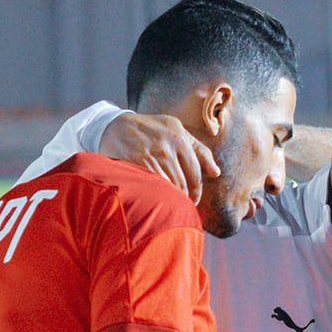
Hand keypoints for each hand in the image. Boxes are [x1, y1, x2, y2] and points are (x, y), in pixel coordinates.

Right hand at [101, 112, 218, 203]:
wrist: (115, 126)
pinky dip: (159, 196)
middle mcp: (168, 147)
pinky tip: (158, 199)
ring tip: (171, 205)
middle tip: (182, 205)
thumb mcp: (177, 130)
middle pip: (184, 183)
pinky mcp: (138, 164)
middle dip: (185, 197)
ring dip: (173, 199)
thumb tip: (216, 173)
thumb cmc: (151, 130)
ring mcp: (153, 156)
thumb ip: (199, 150)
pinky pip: (155, 186)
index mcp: (180, 138)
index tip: (193, 199)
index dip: (197, 191)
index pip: (195, 173)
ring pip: (171, 187)